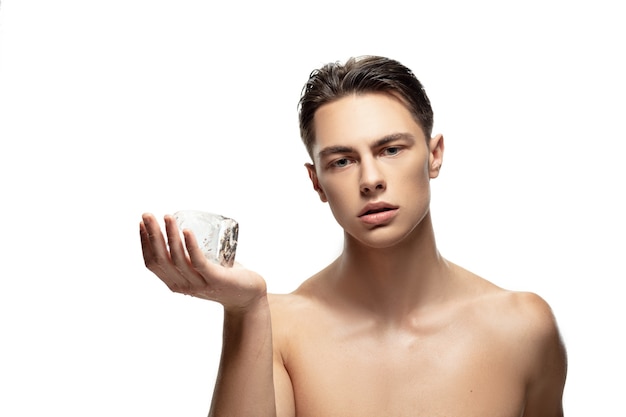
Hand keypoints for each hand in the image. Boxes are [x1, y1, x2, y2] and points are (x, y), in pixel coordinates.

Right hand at [140, 213, 266, 310]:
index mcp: (175, 283)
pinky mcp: (215, 279)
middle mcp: (183, 285)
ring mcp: (198, 284)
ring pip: (178, 258)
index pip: (152, 263)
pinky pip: (198, 261)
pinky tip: (187, 231)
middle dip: (152, 234)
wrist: (248, 297)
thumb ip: (191, 256)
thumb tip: (185, 227)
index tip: (142, 223)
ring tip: (168, 216)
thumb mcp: (201, 269)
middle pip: (161, 259)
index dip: (145, 243)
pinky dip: (191, 245)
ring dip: (170, 235)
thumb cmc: (225, 278)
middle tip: (147, 214)